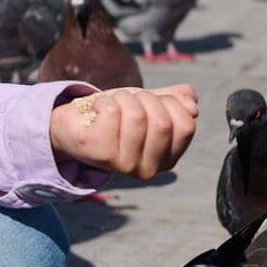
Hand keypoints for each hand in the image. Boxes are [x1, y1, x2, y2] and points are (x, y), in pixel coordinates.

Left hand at [48, 83, 197, 179]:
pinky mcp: (98, 152)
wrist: (74, 123)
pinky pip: (111, 111)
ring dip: (123, 97)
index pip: (185, 126)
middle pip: (161, 121)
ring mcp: (122, 164)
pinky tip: (96, 108)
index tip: (153, 100)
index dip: (171, 103)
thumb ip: (174, 101)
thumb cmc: (116, 115)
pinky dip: (103, 100)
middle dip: (145, 98)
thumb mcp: (149, 104)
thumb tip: (192, 104)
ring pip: (136, 116)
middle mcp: (148, 169)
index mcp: (167, 159)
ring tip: (113, 103)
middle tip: (129, 99)